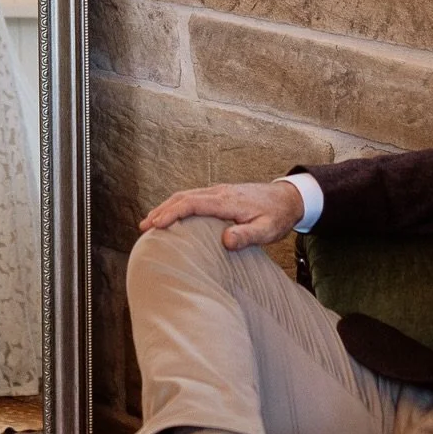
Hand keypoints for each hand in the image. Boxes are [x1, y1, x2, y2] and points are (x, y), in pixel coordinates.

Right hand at [139, 179, 304, 250]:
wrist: (288, 198)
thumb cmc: (277, 216)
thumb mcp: (267, 230)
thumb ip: (247, 236)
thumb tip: (225, 241)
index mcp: (227, 201)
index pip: (192, 204)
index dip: (172, 214)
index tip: (156, 225)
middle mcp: (219, 192)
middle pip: (183, 197)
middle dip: (162, 210)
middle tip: (144, 226)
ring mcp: (218, 192)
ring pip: (186, 195)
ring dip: (167, 207)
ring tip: (150, 222)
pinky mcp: (220, 195)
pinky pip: (193, 197)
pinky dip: (177, 205)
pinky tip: (172, 215)